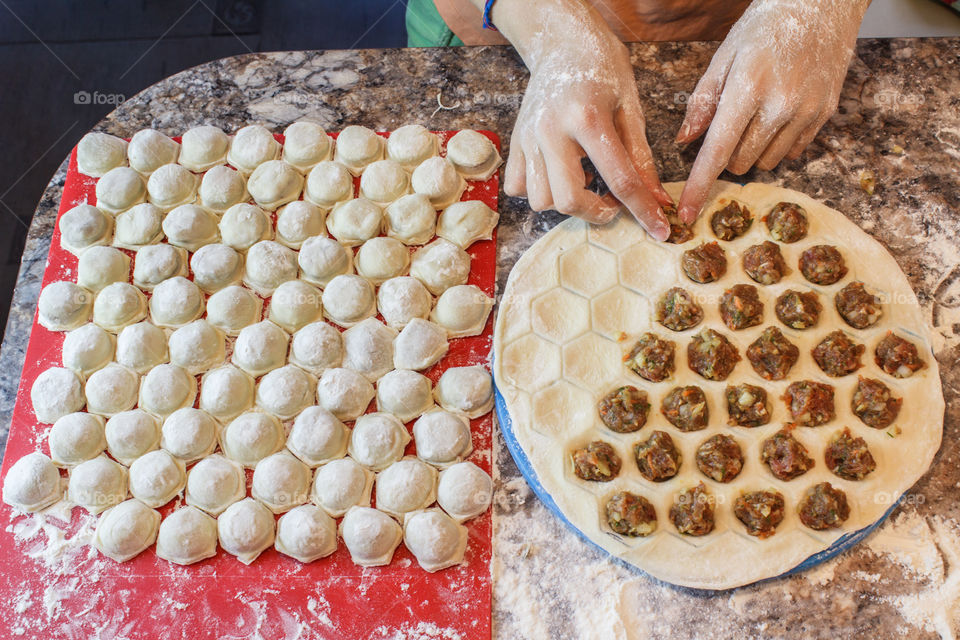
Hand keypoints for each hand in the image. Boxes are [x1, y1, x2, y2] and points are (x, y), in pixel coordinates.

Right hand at [502, 4, 672, 238]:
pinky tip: (558, 177)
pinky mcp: (515, 142)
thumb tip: (658, 199)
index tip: (659, 230)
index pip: (620, 179)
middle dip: (596, 212)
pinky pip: (518, 188)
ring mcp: (528, 138)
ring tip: (584, 184)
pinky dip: (538, 192)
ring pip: (540, 200)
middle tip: (612, 203)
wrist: (563, 42)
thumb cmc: (603, 69)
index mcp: (588, 119)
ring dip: (566, 203)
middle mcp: (552, 131)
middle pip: (568, 200)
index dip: (642, 210)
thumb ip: (641, 158)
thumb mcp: (631, 109)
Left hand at [676, 0, 869, 222]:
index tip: (686, 213)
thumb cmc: (765, 26)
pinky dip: (777, 144)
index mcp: (748, 88)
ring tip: (755, 116)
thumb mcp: (724, 55)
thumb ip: (702, 101)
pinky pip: (792, 152)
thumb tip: (684, 140)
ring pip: (766, 162)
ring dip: (753, 151)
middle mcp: (780, 105)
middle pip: (740, 163)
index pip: (717, 151)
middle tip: (730, 124)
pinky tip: (777, 116)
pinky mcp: (824, 114)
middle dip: (728, 155)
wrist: (823, 4)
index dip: (698, 186)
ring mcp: (806, 112)